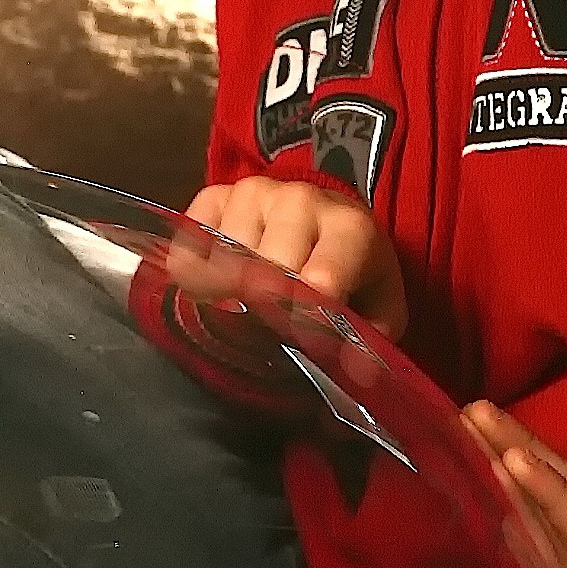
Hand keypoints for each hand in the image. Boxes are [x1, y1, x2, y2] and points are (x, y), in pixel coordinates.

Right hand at [183, 176, 407, 338]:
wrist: (330, 220)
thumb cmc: (354, 272)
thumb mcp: (379, 307)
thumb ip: (369, 340)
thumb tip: (349, 373)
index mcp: (349, 227)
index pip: (316, 280)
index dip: (301, 319)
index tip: (295, 340)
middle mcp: (299, 200)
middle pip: (262, 273)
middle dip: (261, 309)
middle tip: (266, 327)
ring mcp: (252, 194)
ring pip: (220, 262)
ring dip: (226, 292)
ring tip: (245, 302)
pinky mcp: (214, 196)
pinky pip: (187, 247)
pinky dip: (194, 274)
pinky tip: (218, 282)